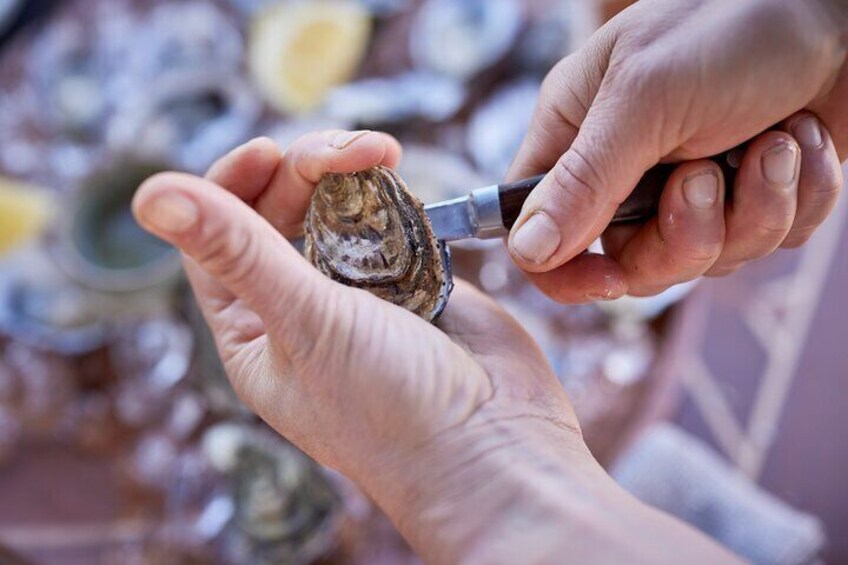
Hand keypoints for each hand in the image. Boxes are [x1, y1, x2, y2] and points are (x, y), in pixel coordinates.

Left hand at [133, 132, 736, 562]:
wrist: (496, 448)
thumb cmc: (390, 410)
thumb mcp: (305, 322)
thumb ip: (238, 250)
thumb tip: (149, 194)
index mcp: (254, 335)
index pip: (217, 245)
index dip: (232, 188)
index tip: (268, 150)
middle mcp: (301, 312)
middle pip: (280, 216)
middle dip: (305, 172)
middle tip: (344, 153)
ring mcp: (361, 297)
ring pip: (337, 214)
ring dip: (351, 177)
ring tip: (382, 154)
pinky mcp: (414, 284)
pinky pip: (391, 223)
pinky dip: (394, 199)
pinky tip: (404, 185)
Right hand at [508, 0, 846, 301]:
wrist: (841, 8)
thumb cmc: (731, 25)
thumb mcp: (644, 98)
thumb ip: (583, 181)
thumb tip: (525, 251)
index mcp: (577, 138)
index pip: (536, 234)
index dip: (565, 272)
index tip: (610, 280)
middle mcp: (626, 172)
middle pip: (631, 264)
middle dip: (686, 235)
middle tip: (708, 174)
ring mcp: (692, 190)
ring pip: (706, 260)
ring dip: (754, 207)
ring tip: (774, 141)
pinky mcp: (752, 198)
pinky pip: (767, 242)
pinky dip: (796, 198)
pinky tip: (799, 140)